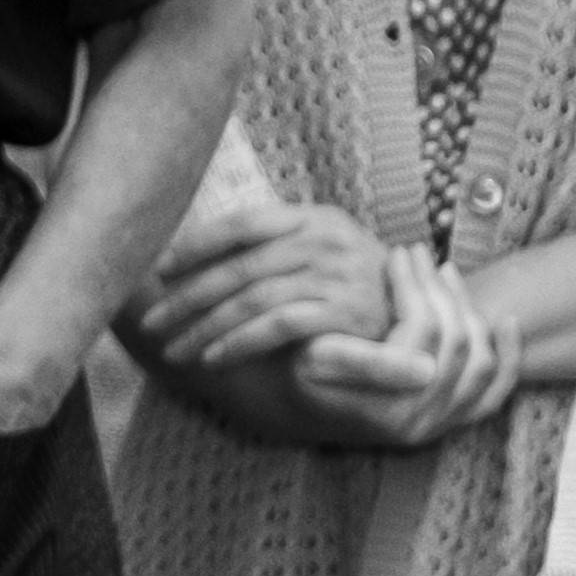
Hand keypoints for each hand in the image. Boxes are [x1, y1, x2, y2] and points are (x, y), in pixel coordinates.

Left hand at [139, 200, 392, 367]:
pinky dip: (240, 342)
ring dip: (205, 327)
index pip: (240, 223)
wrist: (422, 322)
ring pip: (251, 299)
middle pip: (239, 266)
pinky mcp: (345, 312)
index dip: (194, 246)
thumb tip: (190, 257)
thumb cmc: (355, 290)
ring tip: (175, 349)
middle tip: (152, 322)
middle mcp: (326, 239)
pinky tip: (214, 358)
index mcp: (313, 217)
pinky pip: (277, 325)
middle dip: (187, 298)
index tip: (159, 271)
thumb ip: (271, 250)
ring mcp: (338, 274)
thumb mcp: (318, 255)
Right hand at [286, 245, 517, 448]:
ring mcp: (439, 424)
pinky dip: (507, 358)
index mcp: (392, 407)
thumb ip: (362, 363)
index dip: (413, 284)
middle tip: (416, 252)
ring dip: (466, 311)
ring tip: (442, 272)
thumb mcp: (310, 363)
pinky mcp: (446, 422)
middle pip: (457, 342)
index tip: (396, 251)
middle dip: (439, 289)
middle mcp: (423, 422)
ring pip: (480, 362)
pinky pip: (492, 393)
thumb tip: (425, 367)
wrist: (280, 403)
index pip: (424, 331)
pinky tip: (505, 321)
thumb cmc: (285, 371)